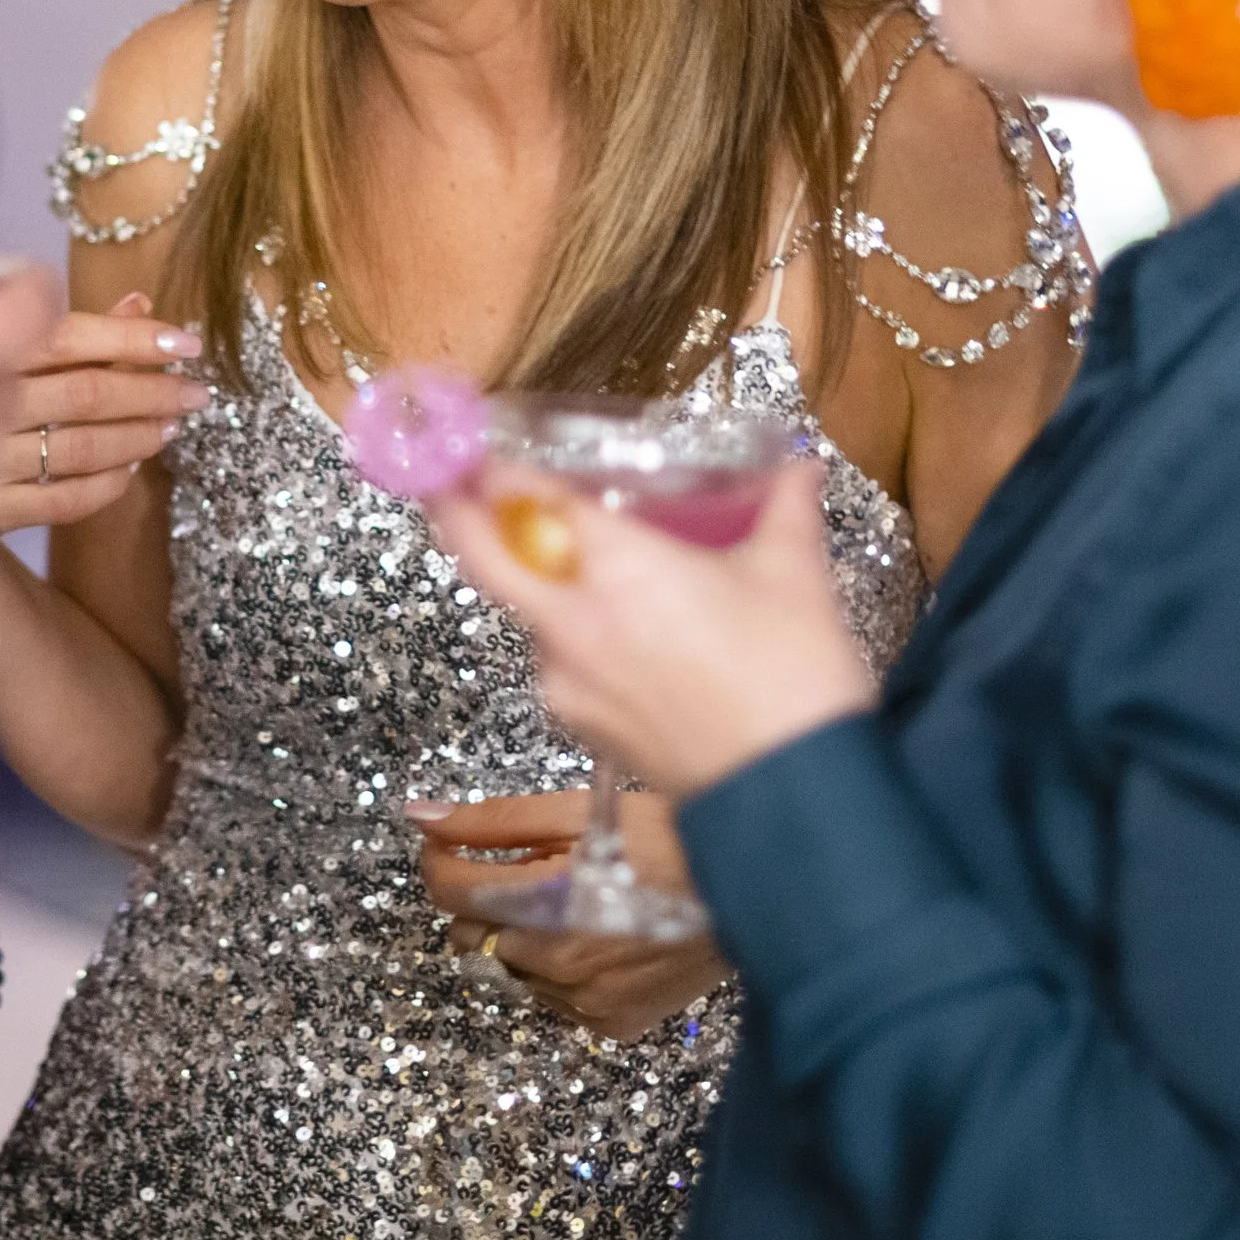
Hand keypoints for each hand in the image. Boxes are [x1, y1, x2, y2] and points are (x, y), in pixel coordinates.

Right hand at [0, 292, 206, 536]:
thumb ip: (69, 329)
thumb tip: (140, 302)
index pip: (68, 336)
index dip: (132, 337)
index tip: (185, 342)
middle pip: (85, 394)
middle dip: (152, 391)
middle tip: (197, 393)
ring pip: (80, 449)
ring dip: (137, 437)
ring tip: (171, 426)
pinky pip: (63, 501)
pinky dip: (107, 485)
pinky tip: (131, 469)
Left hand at [417, 789, 726, 1041]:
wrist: (755, 889)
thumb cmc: (664, 836)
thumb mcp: (576, 812)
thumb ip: (491, 821)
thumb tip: (418, 816)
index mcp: (543, 904)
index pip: (450, 891)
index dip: (439, 859)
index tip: (448, 842)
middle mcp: (557, 965)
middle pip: (473, 935)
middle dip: (483, 901)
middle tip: (525, 870)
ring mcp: (585, 1004)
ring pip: (510, 971)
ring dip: (520, 937)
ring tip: (571, 903)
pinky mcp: (612, 1025)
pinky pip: (554, 1000)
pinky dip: (557, 970)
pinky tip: (595, 938)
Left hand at [430, 456, 874, 798]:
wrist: (796, 798)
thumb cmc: (794, 677)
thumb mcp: (794, 575)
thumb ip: (786, 507)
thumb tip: (800, 464)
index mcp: (616, 566)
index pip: (527, 498)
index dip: (490, 466)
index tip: (471, 442)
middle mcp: (572, 619)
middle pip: (482, 556)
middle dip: (452, 511)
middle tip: (440, 478)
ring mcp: (565, 678)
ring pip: (525, 611)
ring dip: (531, 580)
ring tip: (567, 559)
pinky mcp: (577, 724)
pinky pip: (555, 660)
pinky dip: (568, 633)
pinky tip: (613, 630)